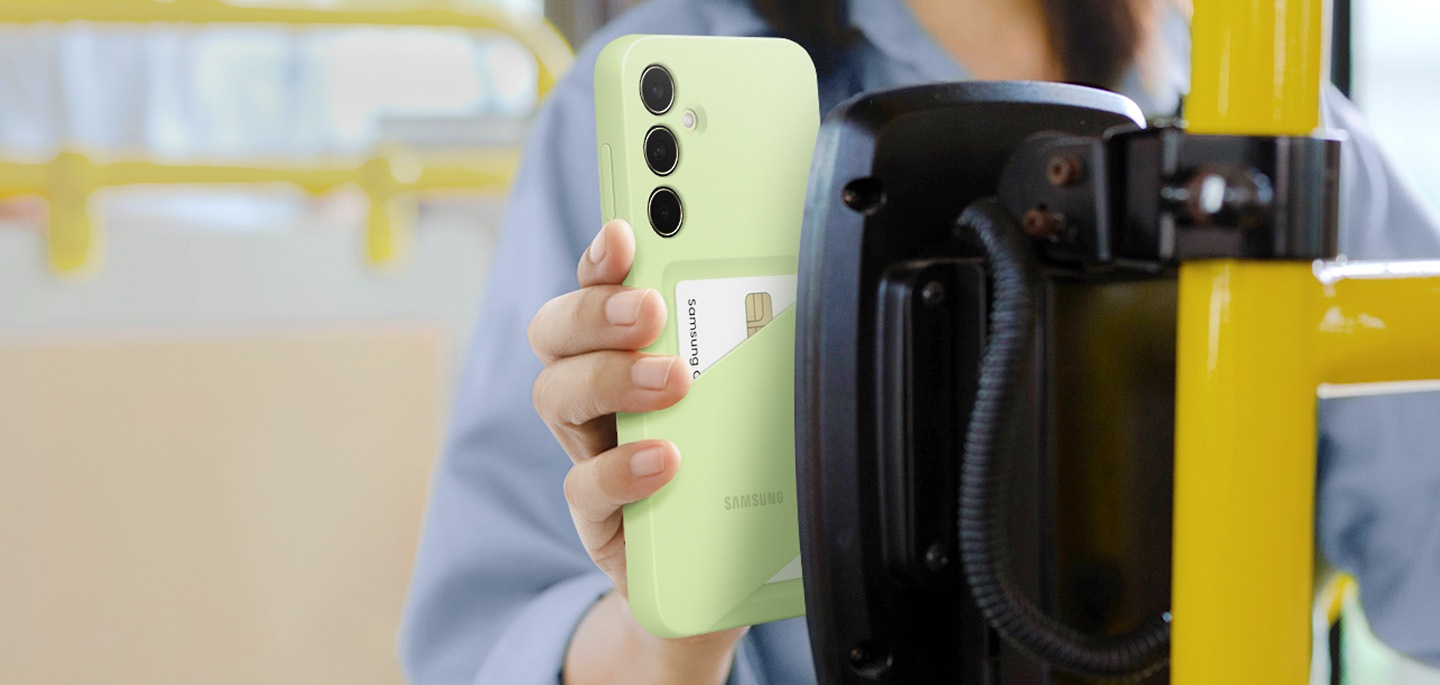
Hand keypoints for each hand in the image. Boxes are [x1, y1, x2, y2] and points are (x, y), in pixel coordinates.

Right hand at [528, 219, 746, 683]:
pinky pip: (584, 488)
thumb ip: (760, 347)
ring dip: (608, 378)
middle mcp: (601, 396)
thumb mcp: (760, 400)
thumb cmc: (744, 473)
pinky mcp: (598, 519)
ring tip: (671, 382)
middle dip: (596, 310)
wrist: (730, 580)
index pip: (604, 288)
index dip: (604, 256)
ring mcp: (592, 454)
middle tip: (651, 311)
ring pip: (554, 397)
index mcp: (636, 352)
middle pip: (557, 332)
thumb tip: (803, 283)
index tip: (626, 231)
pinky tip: (665, 461)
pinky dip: (621, 469)